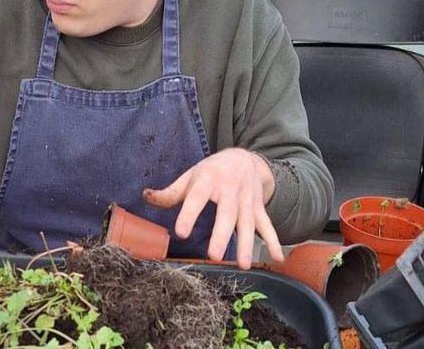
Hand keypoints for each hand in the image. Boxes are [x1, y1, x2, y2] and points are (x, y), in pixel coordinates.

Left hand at [142, 148, 281, 267]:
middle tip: (215, 255)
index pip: (197, 198)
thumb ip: (171, 192)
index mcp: (208, 180)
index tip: (180, 232)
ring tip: (243, 265)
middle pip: (227, 214)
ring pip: (248, 223)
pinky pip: (267, 225)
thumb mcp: (191, 175)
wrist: (245, 159)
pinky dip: (274, 241)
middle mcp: (230, 190)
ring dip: (247, 244)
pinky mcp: (259, 208)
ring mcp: (247, 200)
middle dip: (222, 234)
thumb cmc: (212, 171)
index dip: (188, 214)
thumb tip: (146, 196)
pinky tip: (278, 258)